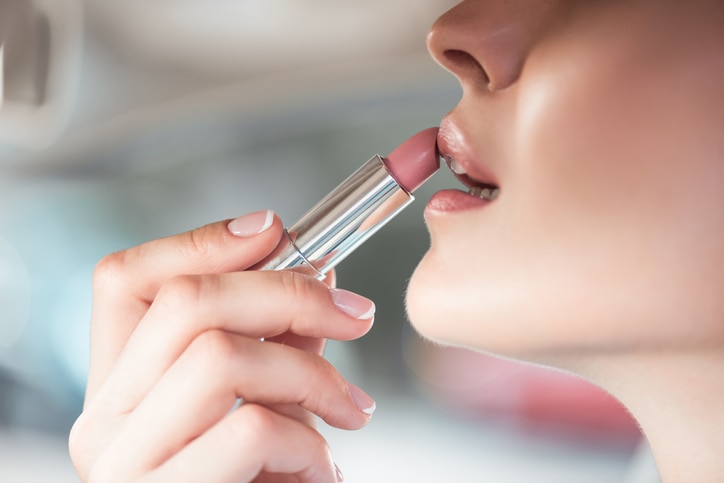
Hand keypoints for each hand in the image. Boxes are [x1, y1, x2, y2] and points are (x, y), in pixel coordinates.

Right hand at [69, 211, 375, 481]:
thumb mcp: (260, 399)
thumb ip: (274, 338)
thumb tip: (315, 271)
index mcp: (121, 383)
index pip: (128, 278)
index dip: (204, 240)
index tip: (277, 230)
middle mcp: (105, 419)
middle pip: (188, 302)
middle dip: (290, 292)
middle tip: (355, 311)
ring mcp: (126, 464)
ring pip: (221, 357)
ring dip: (312, 375)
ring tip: (350, 408)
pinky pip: (249, 432)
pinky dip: (308, 440)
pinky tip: (322, 466)